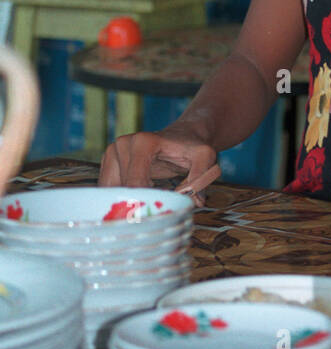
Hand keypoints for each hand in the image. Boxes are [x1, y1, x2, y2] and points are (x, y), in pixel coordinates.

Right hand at [99, 127, 217, 203]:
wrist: (182, 135)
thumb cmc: (192, 147)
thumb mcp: (205, 157)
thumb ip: (201, 177)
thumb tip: (193, 202)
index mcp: (143, 143)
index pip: (136, 183)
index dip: (146, 202)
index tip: (158, 213)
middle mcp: (123, 144)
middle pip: (123, 189)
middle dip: (138, 203)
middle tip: (156, 211)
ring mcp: (113, 151)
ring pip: (112, 191)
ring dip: (128, 202)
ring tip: (148, 201)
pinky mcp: (108, 161)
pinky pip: (108, 188)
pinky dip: (121, 198)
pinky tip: (138, 197)